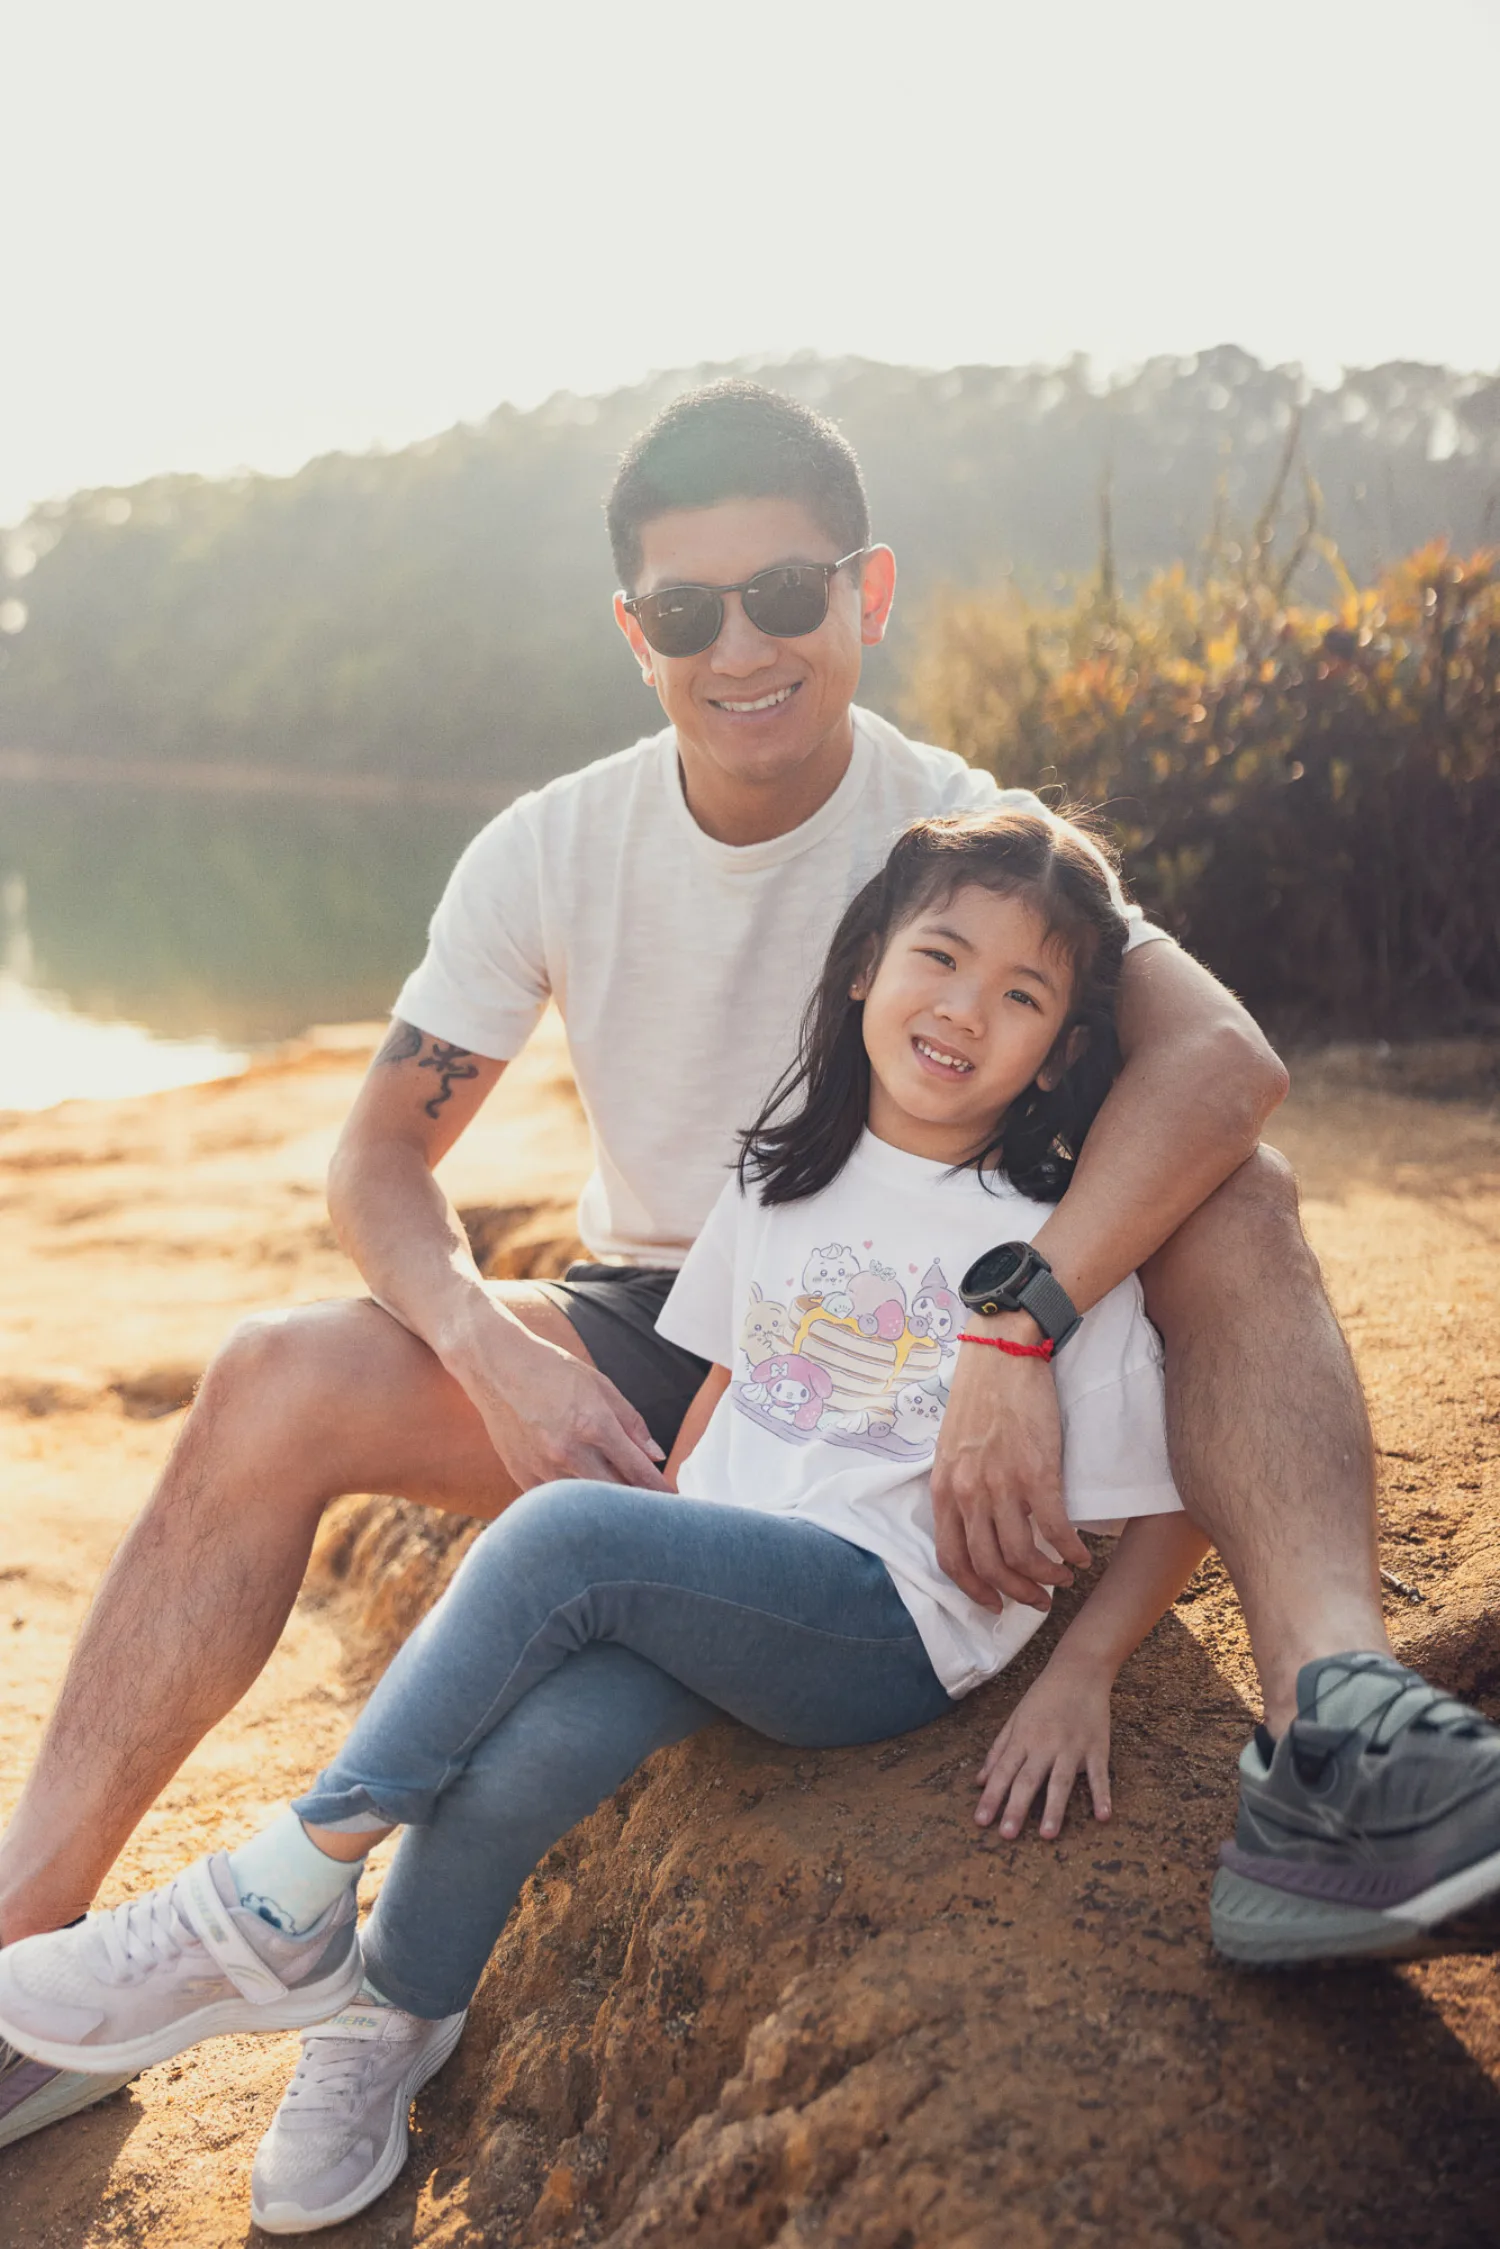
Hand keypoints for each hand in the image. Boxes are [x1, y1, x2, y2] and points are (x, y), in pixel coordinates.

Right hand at [450, 1314, 669, 1492]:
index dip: (660, 1490)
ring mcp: (542, 1467)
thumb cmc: (552, 1370)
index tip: (674, 1503)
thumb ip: (632, 1423)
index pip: (638, 1470)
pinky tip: (584, 1497)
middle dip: (638, 1502)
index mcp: (593, 1424)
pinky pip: (557, 1501)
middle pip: (616, 1494)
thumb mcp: (600, 1386)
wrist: (496, 1367)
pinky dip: (574, 1501)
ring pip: (586, 1503)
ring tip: (622, 1506)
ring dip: (606, 1504)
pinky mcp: (522, 1476)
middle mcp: (568, 1451)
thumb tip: (656, 1456)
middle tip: (654, 1509)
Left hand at [931, 1319, 1089, 1611]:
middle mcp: (968, 1493)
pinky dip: (1070, 1552)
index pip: (951, 1558)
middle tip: (1038, 1600)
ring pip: (1023, 1557)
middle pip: (989, 1566)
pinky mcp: (1038, 1473)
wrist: (1003, 1353)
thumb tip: (974, 1522)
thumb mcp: (952, 1446)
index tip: (993, 1603)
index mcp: (944, 1488)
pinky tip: (1081, 1556)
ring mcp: (1002, 1485)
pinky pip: (1055, 1531)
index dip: (973, 1589)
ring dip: (1046, 1577)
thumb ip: (959, 1485)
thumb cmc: (981, 1396)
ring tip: (1062, 1578)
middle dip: (1016, 1593)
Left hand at [974, 1659, 1112, 1839]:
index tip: (981, 1822)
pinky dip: (1101, 1795)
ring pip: (1060, 1781)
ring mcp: (1072, 1747)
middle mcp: (1045, 1745)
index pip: (1003, 1772)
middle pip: (1028, 1780)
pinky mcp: (1097, 1747)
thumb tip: (980, 1781)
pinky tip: (1102, 1816)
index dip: (991, 1797)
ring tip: (1046, 1834)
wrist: (1079, 1670)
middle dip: (1016, 1808)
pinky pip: (1099, 1775)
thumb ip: (998, 1750)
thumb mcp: (1016, 1718)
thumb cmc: (1044, 1696)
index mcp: (1023, 1738)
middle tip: (1006, 1835)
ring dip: (1053, 1808)